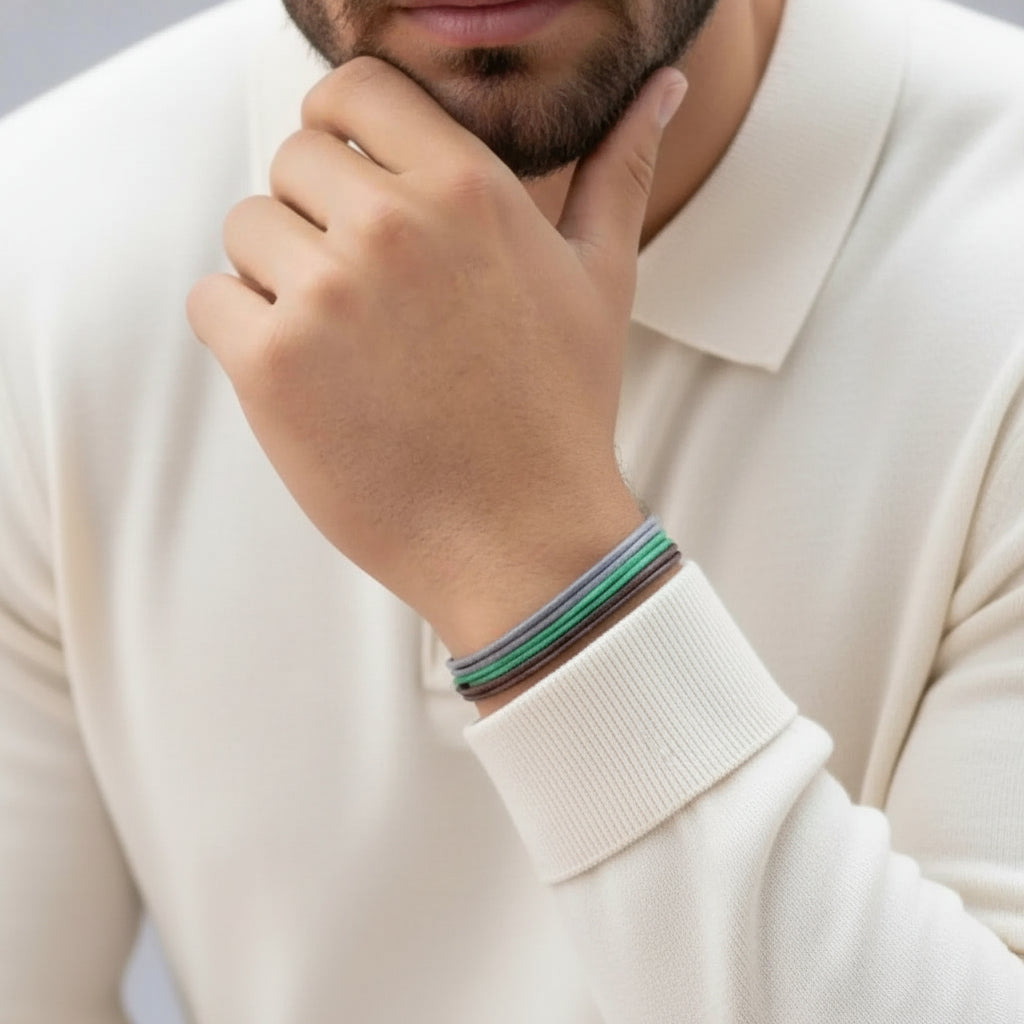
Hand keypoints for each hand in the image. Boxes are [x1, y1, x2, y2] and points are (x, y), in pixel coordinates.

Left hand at [187, 57, 686, 652]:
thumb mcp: (602, 281)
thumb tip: (663, 84)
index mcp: (467, 188)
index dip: (339, 128)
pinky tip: (308, 378)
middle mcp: (391, 226)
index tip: (349, 178)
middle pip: (291, 161)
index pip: (352, 89)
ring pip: (246, 231)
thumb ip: (617, 171)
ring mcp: (326, 296)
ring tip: (345, 346)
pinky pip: (213, 302)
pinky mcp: (273, 365)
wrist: (522, 539)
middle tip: (365, 296)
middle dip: (315, 216)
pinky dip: (242, 334)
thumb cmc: (560, 412)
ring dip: (278, 279)